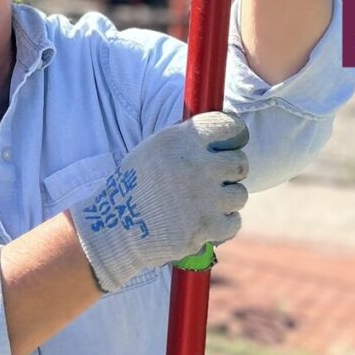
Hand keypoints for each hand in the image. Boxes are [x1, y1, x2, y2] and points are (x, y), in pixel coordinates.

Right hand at [70, 112, 248, 292]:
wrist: (115, 227)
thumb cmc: (135, 186)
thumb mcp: (154, 149)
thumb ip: (188, 140)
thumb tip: (224, 133)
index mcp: (182, 139)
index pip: (230, 127)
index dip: (234, 137)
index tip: (229, 147)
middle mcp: (196, 164)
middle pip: (240, 163)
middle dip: (231, 172)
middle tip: (215, 180)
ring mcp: (204, 197)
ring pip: (239, 194)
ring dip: (226, 200)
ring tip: (204, 204)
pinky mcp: (207, 226)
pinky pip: (234, 221)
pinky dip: (222, 224)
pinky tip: (204, 222)